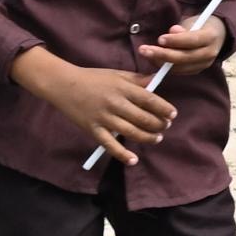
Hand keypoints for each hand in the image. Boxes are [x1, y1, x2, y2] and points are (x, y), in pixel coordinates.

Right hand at [23, 53, 171, 163]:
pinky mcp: (93, 129)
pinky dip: (122, 154)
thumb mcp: (117, 74)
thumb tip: (157, 80)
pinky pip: (110, 145)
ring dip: (148, 138)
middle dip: (158, 125)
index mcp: (123, 88)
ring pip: (131, 132)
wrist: (63, 84)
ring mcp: (104, 118)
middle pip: (143, 118)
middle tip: (165, 127)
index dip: (164, 109)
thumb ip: (138, 80)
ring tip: (157, 138)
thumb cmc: (93, 78)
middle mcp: (115, 104)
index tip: (172, 115)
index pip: (149, 100)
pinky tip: (133, 160)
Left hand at [139, 16, 223, 77]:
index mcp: (211, 37)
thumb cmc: (201, 25)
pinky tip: (154, 59)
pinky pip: (179, 71)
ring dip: (160, 61)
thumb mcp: (193, 22)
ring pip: (180, 67)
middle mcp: (209, 53)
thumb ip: (182, 28)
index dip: (176, 41)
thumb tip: (172, 32)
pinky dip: (166, 66)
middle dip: (162, 54)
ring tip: (146, 53)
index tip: (160, 39)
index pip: (192, 40)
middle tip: (144, 50)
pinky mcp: (197, 71)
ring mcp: (204, 64)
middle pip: (184, 57)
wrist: (217, 35)